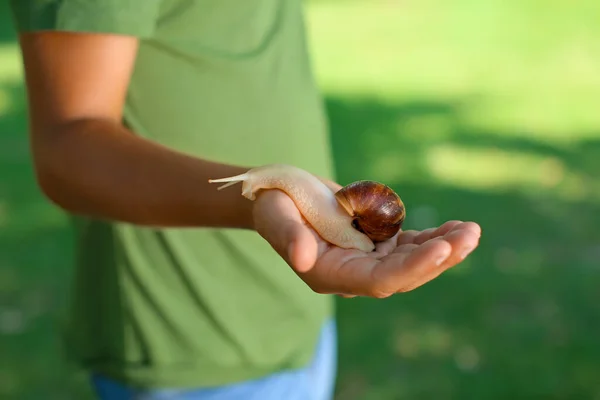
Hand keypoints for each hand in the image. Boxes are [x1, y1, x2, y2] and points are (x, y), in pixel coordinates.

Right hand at [252, 188, 480, 297]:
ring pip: (413, 261)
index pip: (378, 281)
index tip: (441, 248)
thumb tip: (302, 259)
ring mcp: (368, 258)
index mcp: (331, 274)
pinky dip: (433, 237)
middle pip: (404, 274)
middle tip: (470, 235)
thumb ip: (288, 238)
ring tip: (472, 231)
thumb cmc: (273, 205)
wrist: (279, 198)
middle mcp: (354, 273)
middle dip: (439, 257)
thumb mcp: (275, 216)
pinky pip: (410, 244)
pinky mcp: (376, 242)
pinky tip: (456, 228)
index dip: (411, 268)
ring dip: (444, 248)